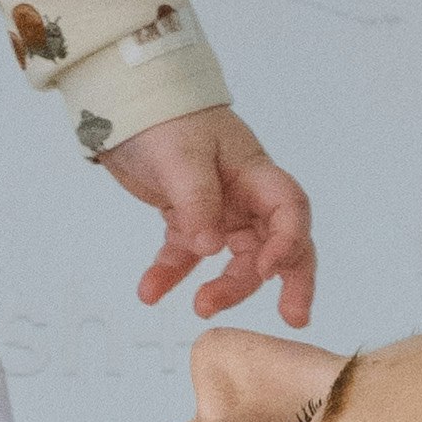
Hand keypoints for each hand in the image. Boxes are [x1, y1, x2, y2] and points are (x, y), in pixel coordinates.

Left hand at [99, 100, 315, 328]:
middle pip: (275, 244)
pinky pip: (184, 256)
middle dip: (288, 280)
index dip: (288, 242)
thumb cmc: (165, 117)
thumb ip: (196, 202)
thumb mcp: (181, 158)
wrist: (128, 104)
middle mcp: (244, 196)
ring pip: (234, 259)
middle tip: (292, 317)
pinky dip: (170, 275)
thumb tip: (208, 247)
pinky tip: (149, 292)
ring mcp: (218, 211)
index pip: (289, 210)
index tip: (268, 270)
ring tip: (200, 307)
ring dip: (223, 286)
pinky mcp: (186, 220)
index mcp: (254, 174)